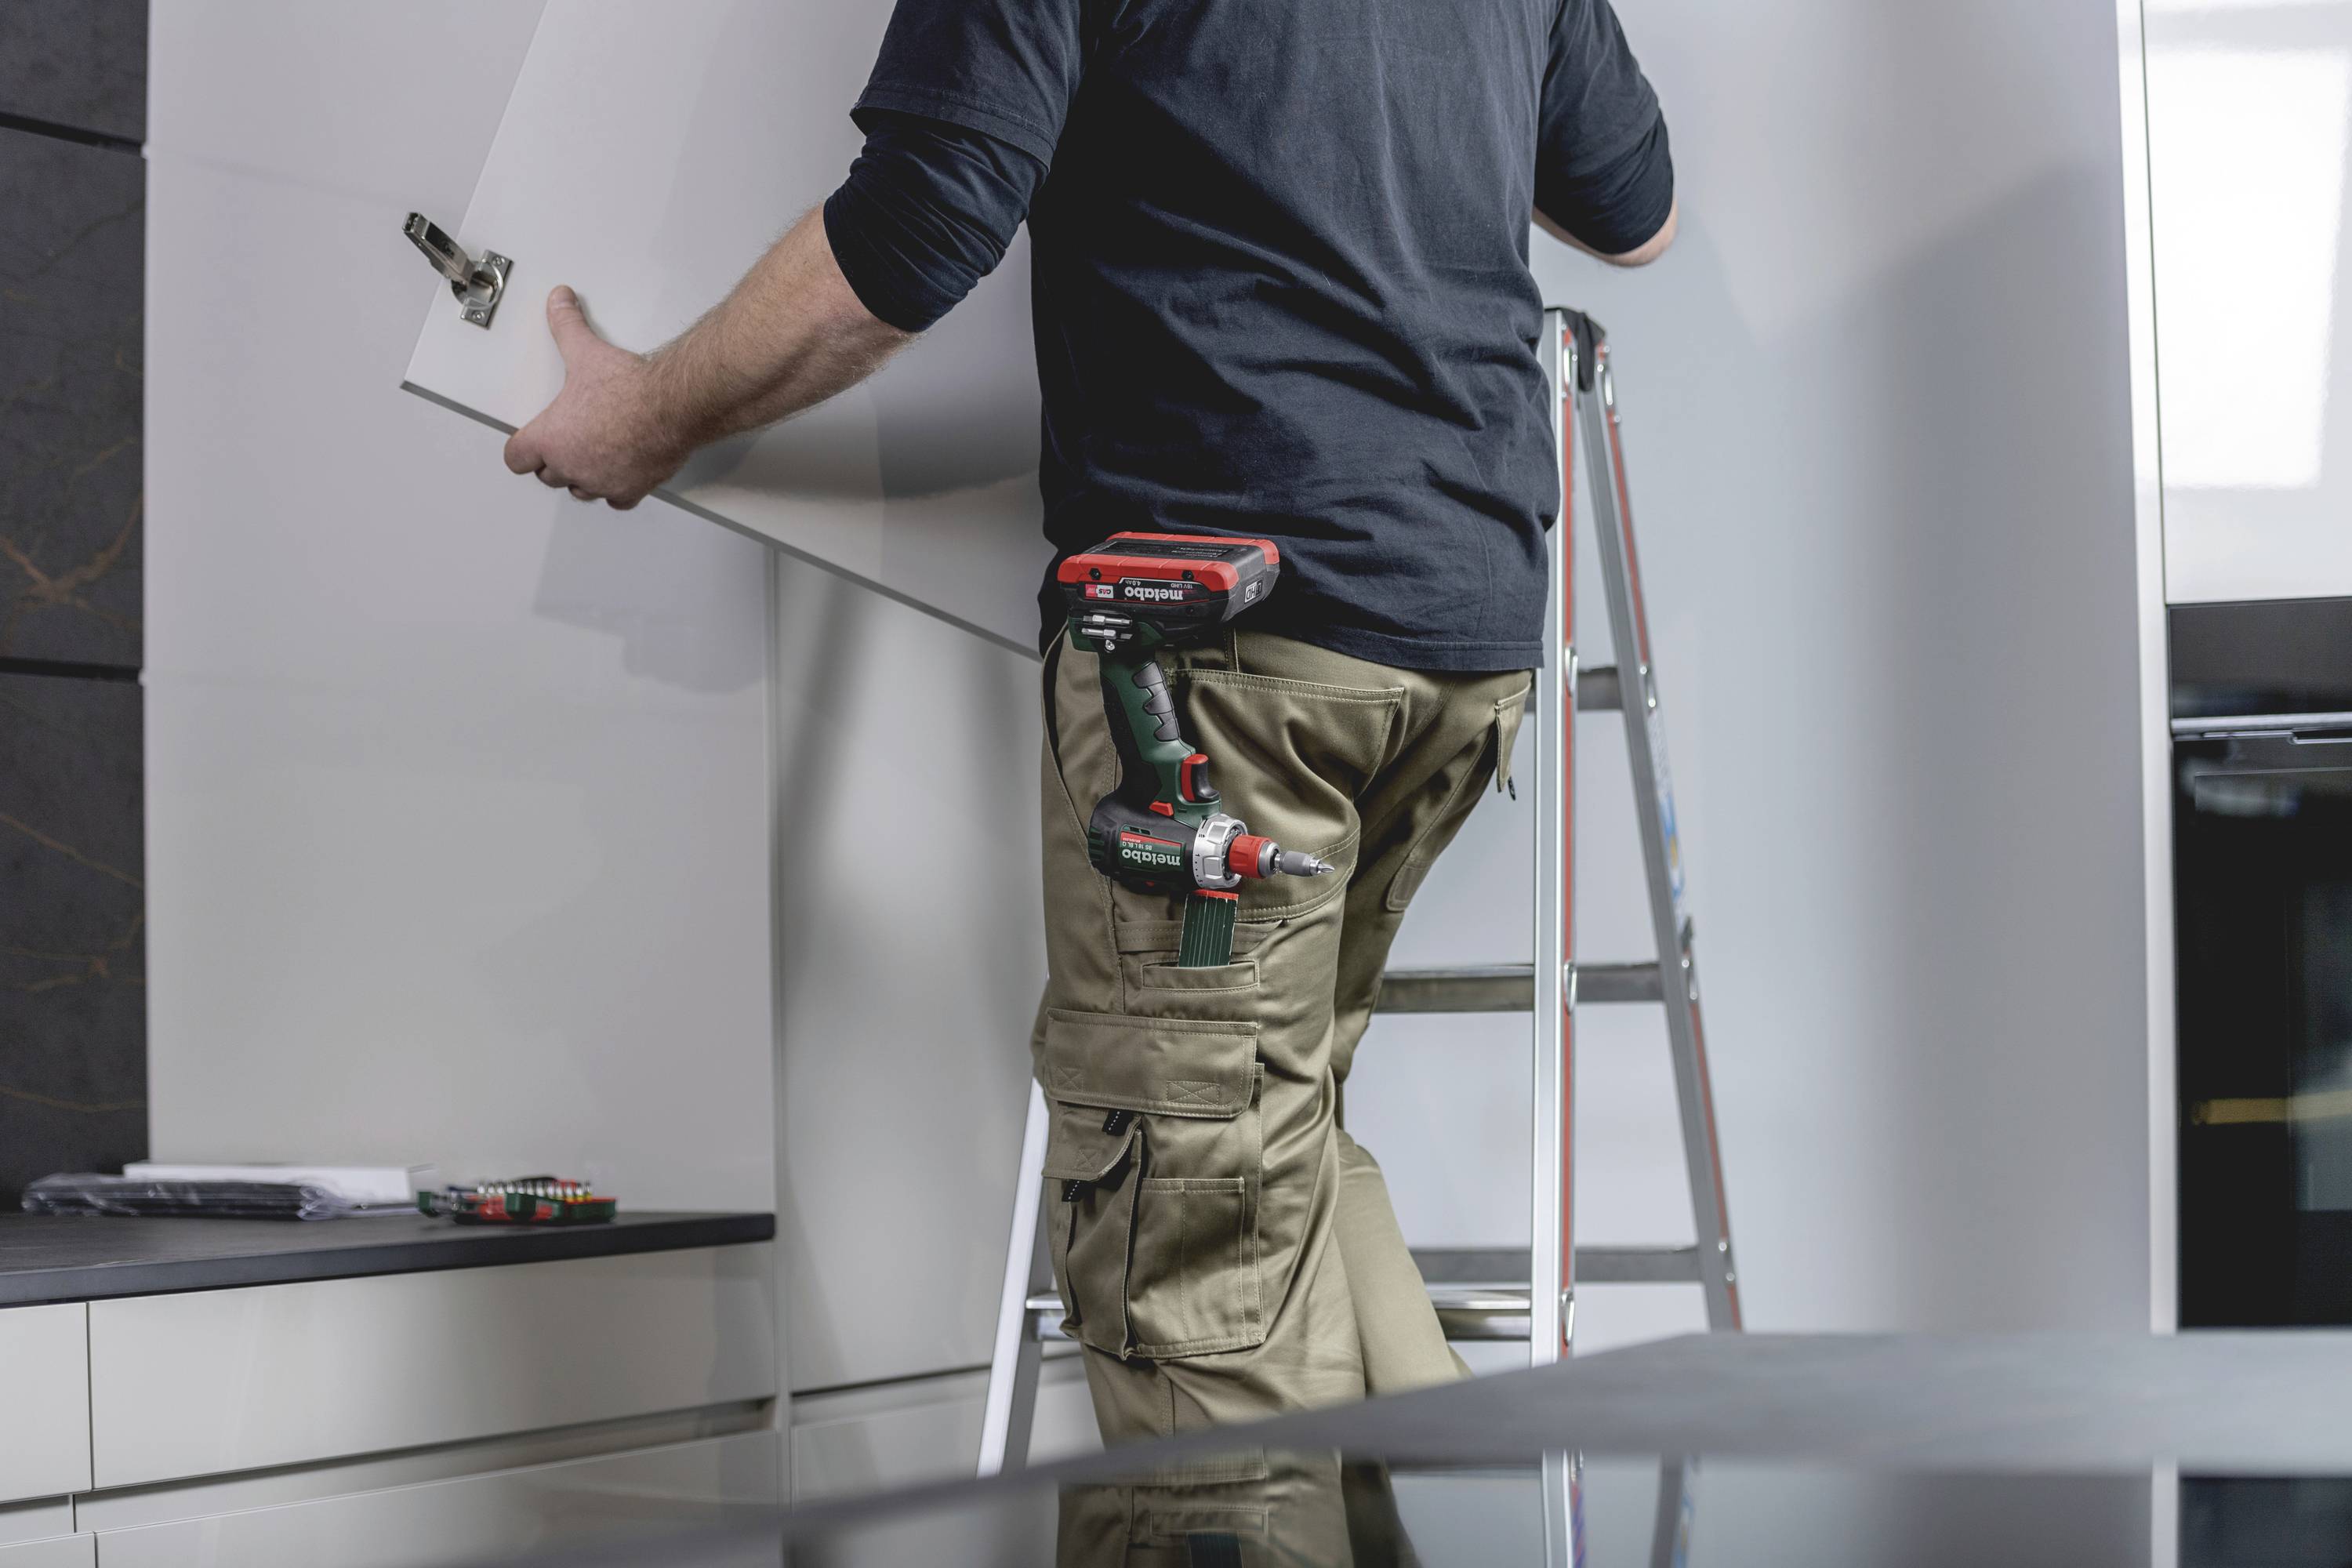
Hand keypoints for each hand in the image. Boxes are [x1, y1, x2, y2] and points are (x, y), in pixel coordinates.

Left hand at [502, 287, 686, 508]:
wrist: (670, 407)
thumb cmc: (629, 390)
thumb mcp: (587, 351)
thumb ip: (567, 326)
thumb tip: (558, 300)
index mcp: (551, 438)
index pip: (517, 458)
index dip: (521, 449)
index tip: (527, 443)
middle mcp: (572, 466)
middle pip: (548, 476)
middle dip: (554, 462)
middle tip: (564, 444)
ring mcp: (602, 481)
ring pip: (580, 490)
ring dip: (582, 477)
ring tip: (590, 458)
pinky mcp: (631, 489)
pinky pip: (615, 500)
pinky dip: (616, 490)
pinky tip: (621, 476)